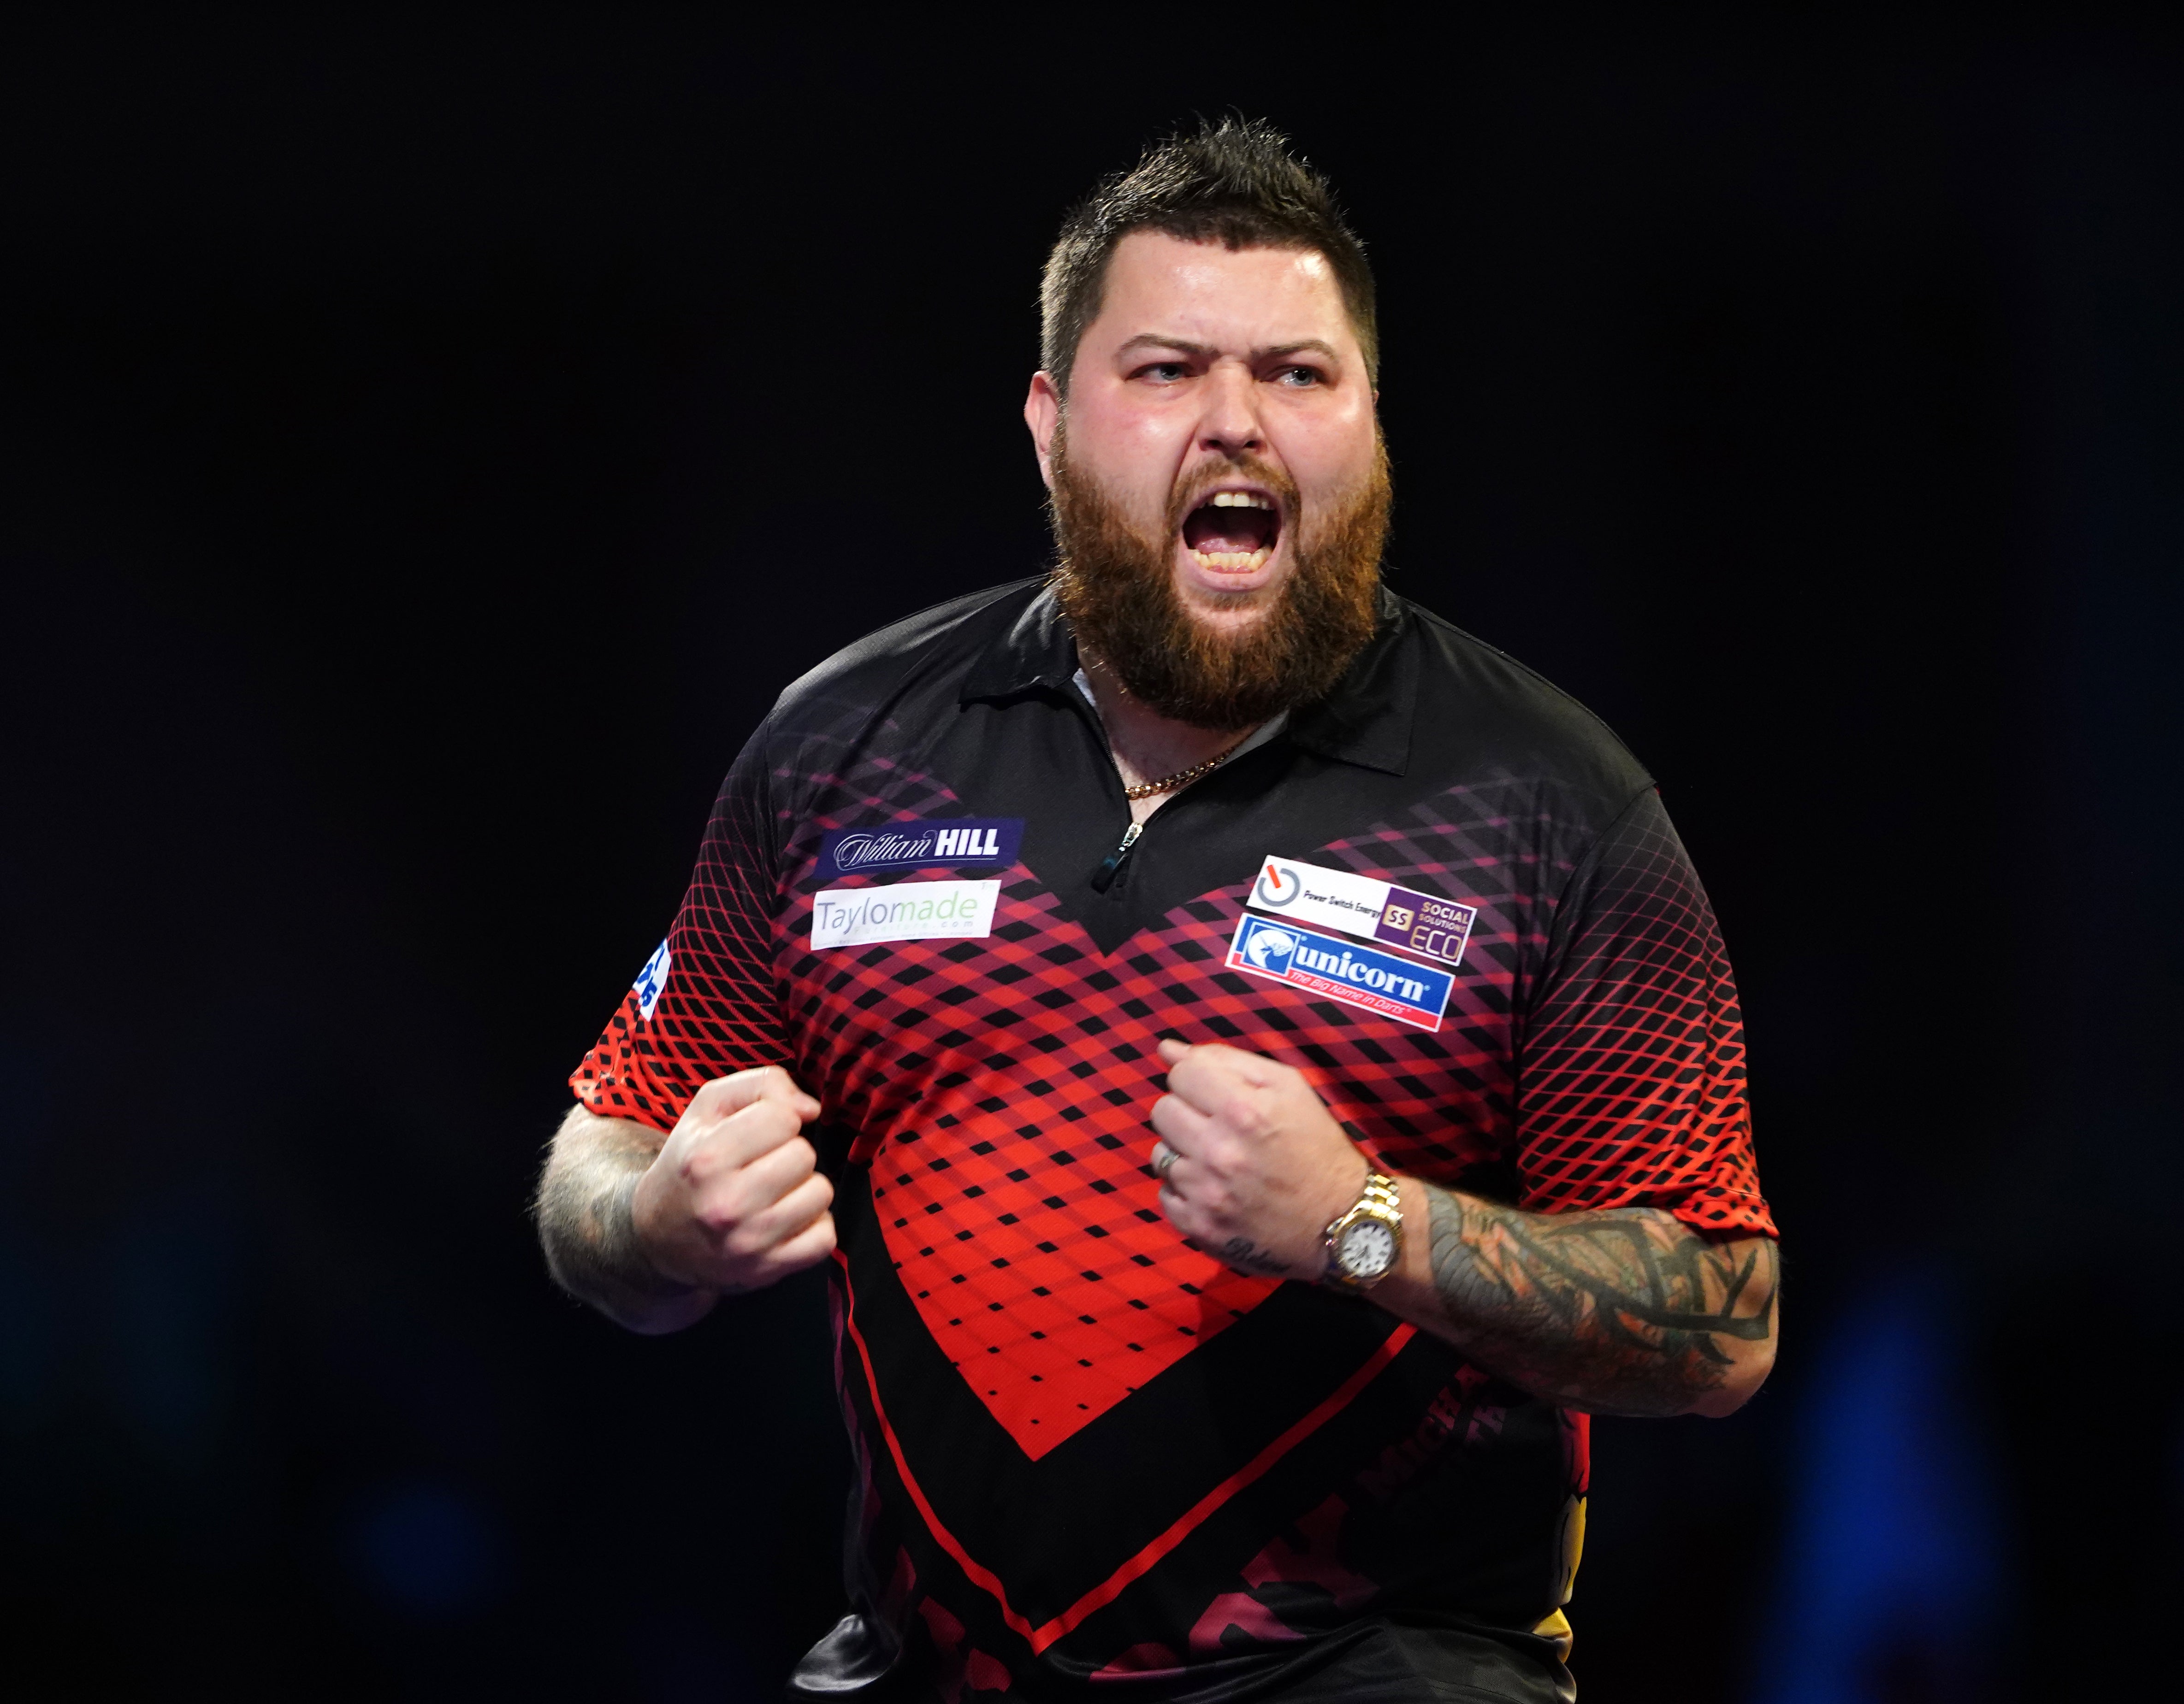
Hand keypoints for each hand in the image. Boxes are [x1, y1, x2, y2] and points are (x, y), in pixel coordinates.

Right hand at [631, 1066, 834, 1293]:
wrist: (659, 1236)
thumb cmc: (693, 1161)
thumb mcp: (709, 1107)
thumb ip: (762, 1085)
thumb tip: (811, 1110)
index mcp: (706, 1159)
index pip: (783, 1119)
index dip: (777, 1120)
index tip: (758, 1135)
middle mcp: (725, 1204)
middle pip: (804, 1156)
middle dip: (790, 1154)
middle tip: (763, 1166)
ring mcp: (748, 1243)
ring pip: (821, 1195)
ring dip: (804, 1189)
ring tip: (775, 1192)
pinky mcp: (767, 1270)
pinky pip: (824, 1238)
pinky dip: (813, 1226)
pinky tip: (786, 1220)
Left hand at [1148, 1039, 1368, 1280]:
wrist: (1342, 1222)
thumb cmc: (1316, 1146)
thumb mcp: (1288, 1088)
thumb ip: (1225, 1061)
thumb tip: (1167, 1049)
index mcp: (1243, 1111)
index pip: (1180, 1074)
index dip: (1199, 1079)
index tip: (1218, 1095)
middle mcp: (1219, 1152)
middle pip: (1162, 1111)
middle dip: (1187, 1112)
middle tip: (1219, 1127)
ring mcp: (1206, 1194)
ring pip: (1160, 1154)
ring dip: (1184, 1152)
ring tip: (1219, 1161)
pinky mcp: (1198, 1227)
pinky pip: (1165, 1194)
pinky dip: (1184, 1190)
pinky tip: (1215, 1189)